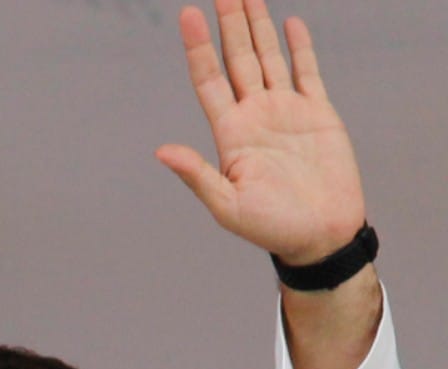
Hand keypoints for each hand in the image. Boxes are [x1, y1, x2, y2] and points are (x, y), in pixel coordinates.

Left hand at [156, 0, 364, 265]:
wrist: (319, 235)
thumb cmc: (270, 228)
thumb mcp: (226, 205)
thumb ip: (197, 175)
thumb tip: (162, 152)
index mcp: (230, 134)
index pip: (209, 80)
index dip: (198, 48)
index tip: (188, 15)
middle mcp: (255, 116)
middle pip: (237, 60)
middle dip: (229, 25)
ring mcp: (286, 112)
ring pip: (269, 58)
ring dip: (258, 27)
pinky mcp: (317, 114)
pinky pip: (306, 72)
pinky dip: (299, 47)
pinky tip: (289, 23)